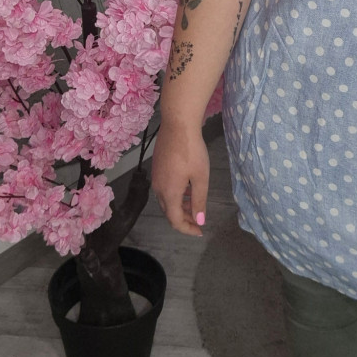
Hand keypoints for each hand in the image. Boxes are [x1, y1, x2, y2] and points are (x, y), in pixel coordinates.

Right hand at [151, 119, 209, 236]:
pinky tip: (186, 188)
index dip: (187, 229)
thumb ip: (199, 201)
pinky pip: (164, 189)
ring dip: (179, 206)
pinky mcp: (156, 168)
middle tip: (199, 220)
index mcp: (169, 193)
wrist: (177, 125)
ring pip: (166, 200)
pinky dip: (175, 195)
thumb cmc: (192, 151)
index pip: (175, 220)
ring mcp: (155, 177)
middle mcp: (158, 188)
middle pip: (169, 212)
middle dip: (184, 219)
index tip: (200, 231)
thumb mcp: (200, 177)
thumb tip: (199, 221)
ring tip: (194, 204)